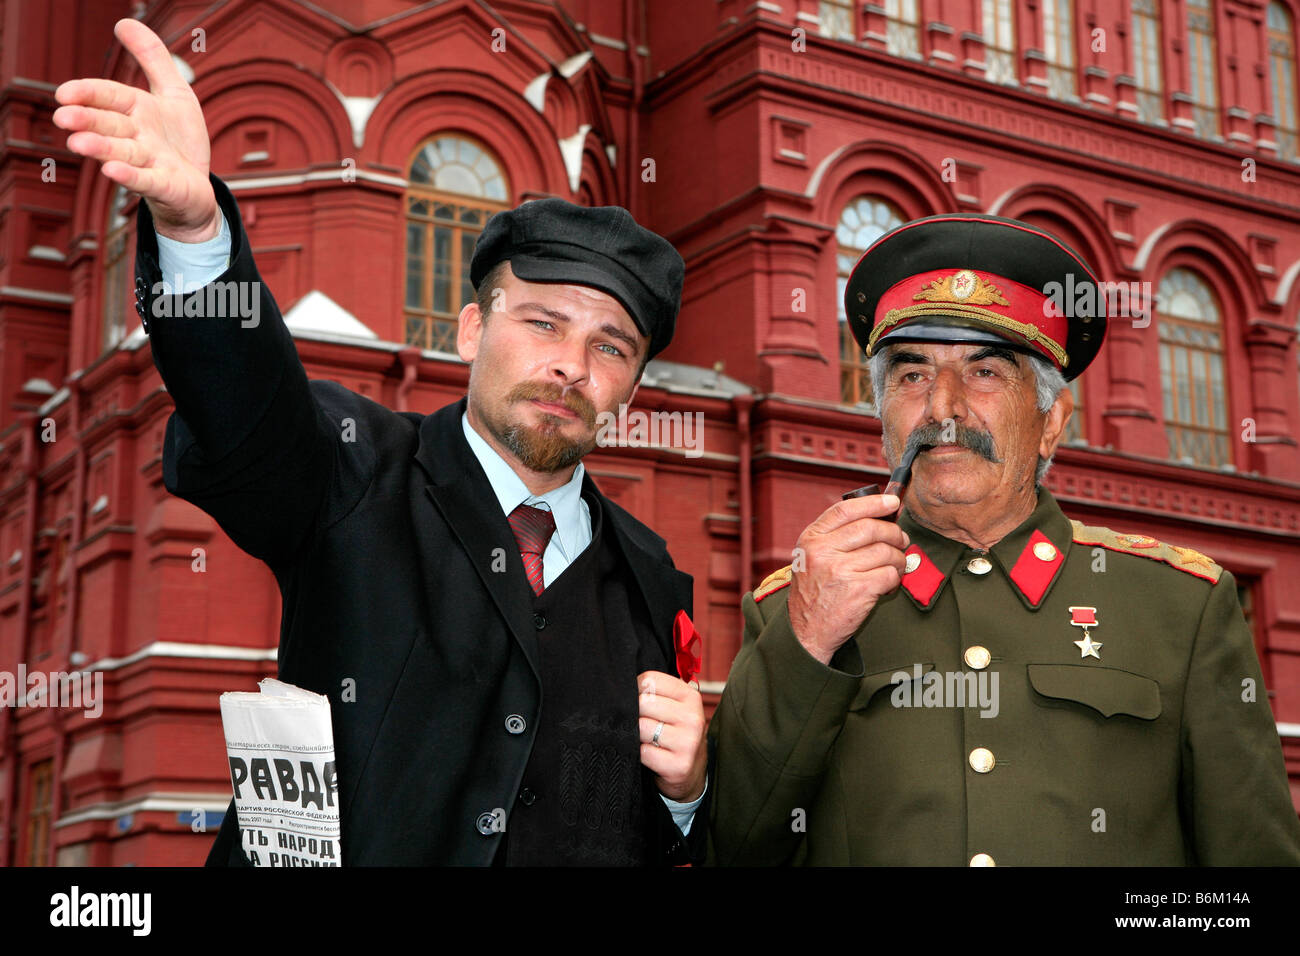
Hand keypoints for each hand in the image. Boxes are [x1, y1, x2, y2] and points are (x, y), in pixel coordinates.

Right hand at [53, 18, 217, 241]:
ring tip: (78, 143)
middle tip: (62, 117)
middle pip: (110, 125)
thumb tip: (123, 22)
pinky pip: (146, 181)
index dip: (88, 94)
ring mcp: (149, 163)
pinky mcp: (164, 187)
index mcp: (137, 111)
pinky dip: (130, 176)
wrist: (198, 187)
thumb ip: (153, 58)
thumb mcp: (174, 92)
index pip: (109, 97)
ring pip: (122, 153)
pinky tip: (112, 171)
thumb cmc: (181, 140)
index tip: (64, 93)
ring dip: (101, 148)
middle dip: (87, 121)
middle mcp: (137, 137)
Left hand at [637, 670, 706, 802]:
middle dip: (637, 714)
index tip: (641, 701)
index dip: (637, 690)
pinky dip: (641, 755)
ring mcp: (687, 742)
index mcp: (690, 696)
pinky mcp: (679, 765)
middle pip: (644, 703)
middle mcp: (692, 717)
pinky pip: (643, 752)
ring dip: (638, 736)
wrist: (692, 771)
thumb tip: (622, 685)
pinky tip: (652, 755)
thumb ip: (656, 692)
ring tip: (649, 740)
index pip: (650, 680)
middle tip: (645, 724)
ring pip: (641, 727)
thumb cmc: (675, 733)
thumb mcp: (675, 706)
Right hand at [787, 494, 909, 664]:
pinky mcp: (858, 590)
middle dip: (894, 533)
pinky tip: (887, 584)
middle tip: (901, 540)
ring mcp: (840, 570)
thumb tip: (879, 517)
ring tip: (895, 566)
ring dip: (898, 559)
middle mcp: (823, 551)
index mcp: (811, 539)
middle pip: (871, 528)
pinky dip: (894, 579)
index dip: (873, 503)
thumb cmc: (814, 592)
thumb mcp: (812, 557)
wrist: (806, 631)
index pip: (846, 510)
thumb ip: (836, 536)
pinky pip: (890, 574)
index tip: (892, 502)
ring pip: (886, 552)